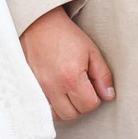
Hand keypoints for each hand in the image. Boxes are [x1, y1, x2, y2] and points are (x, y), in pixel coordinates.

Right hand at [19, 6, 113, 122]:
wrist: (38, 24)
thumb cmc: (65, 35)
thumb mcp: (91, 51)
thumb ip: (102, 75)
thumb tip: (108, 96)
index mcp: (71, 77)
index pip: (89, 105)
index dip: (94, 97)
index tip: (91, 85)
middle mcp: (53, 86)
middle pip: (72, 114)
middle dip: (80, 105)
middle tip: (80, 89)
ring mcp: (39, 88)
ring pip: (57, 115)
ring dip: (65, 108)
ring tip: (67, 91)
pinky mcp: (29, 87)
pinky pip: (43, 107)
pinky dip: (51, 105)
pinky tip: (56, 91)